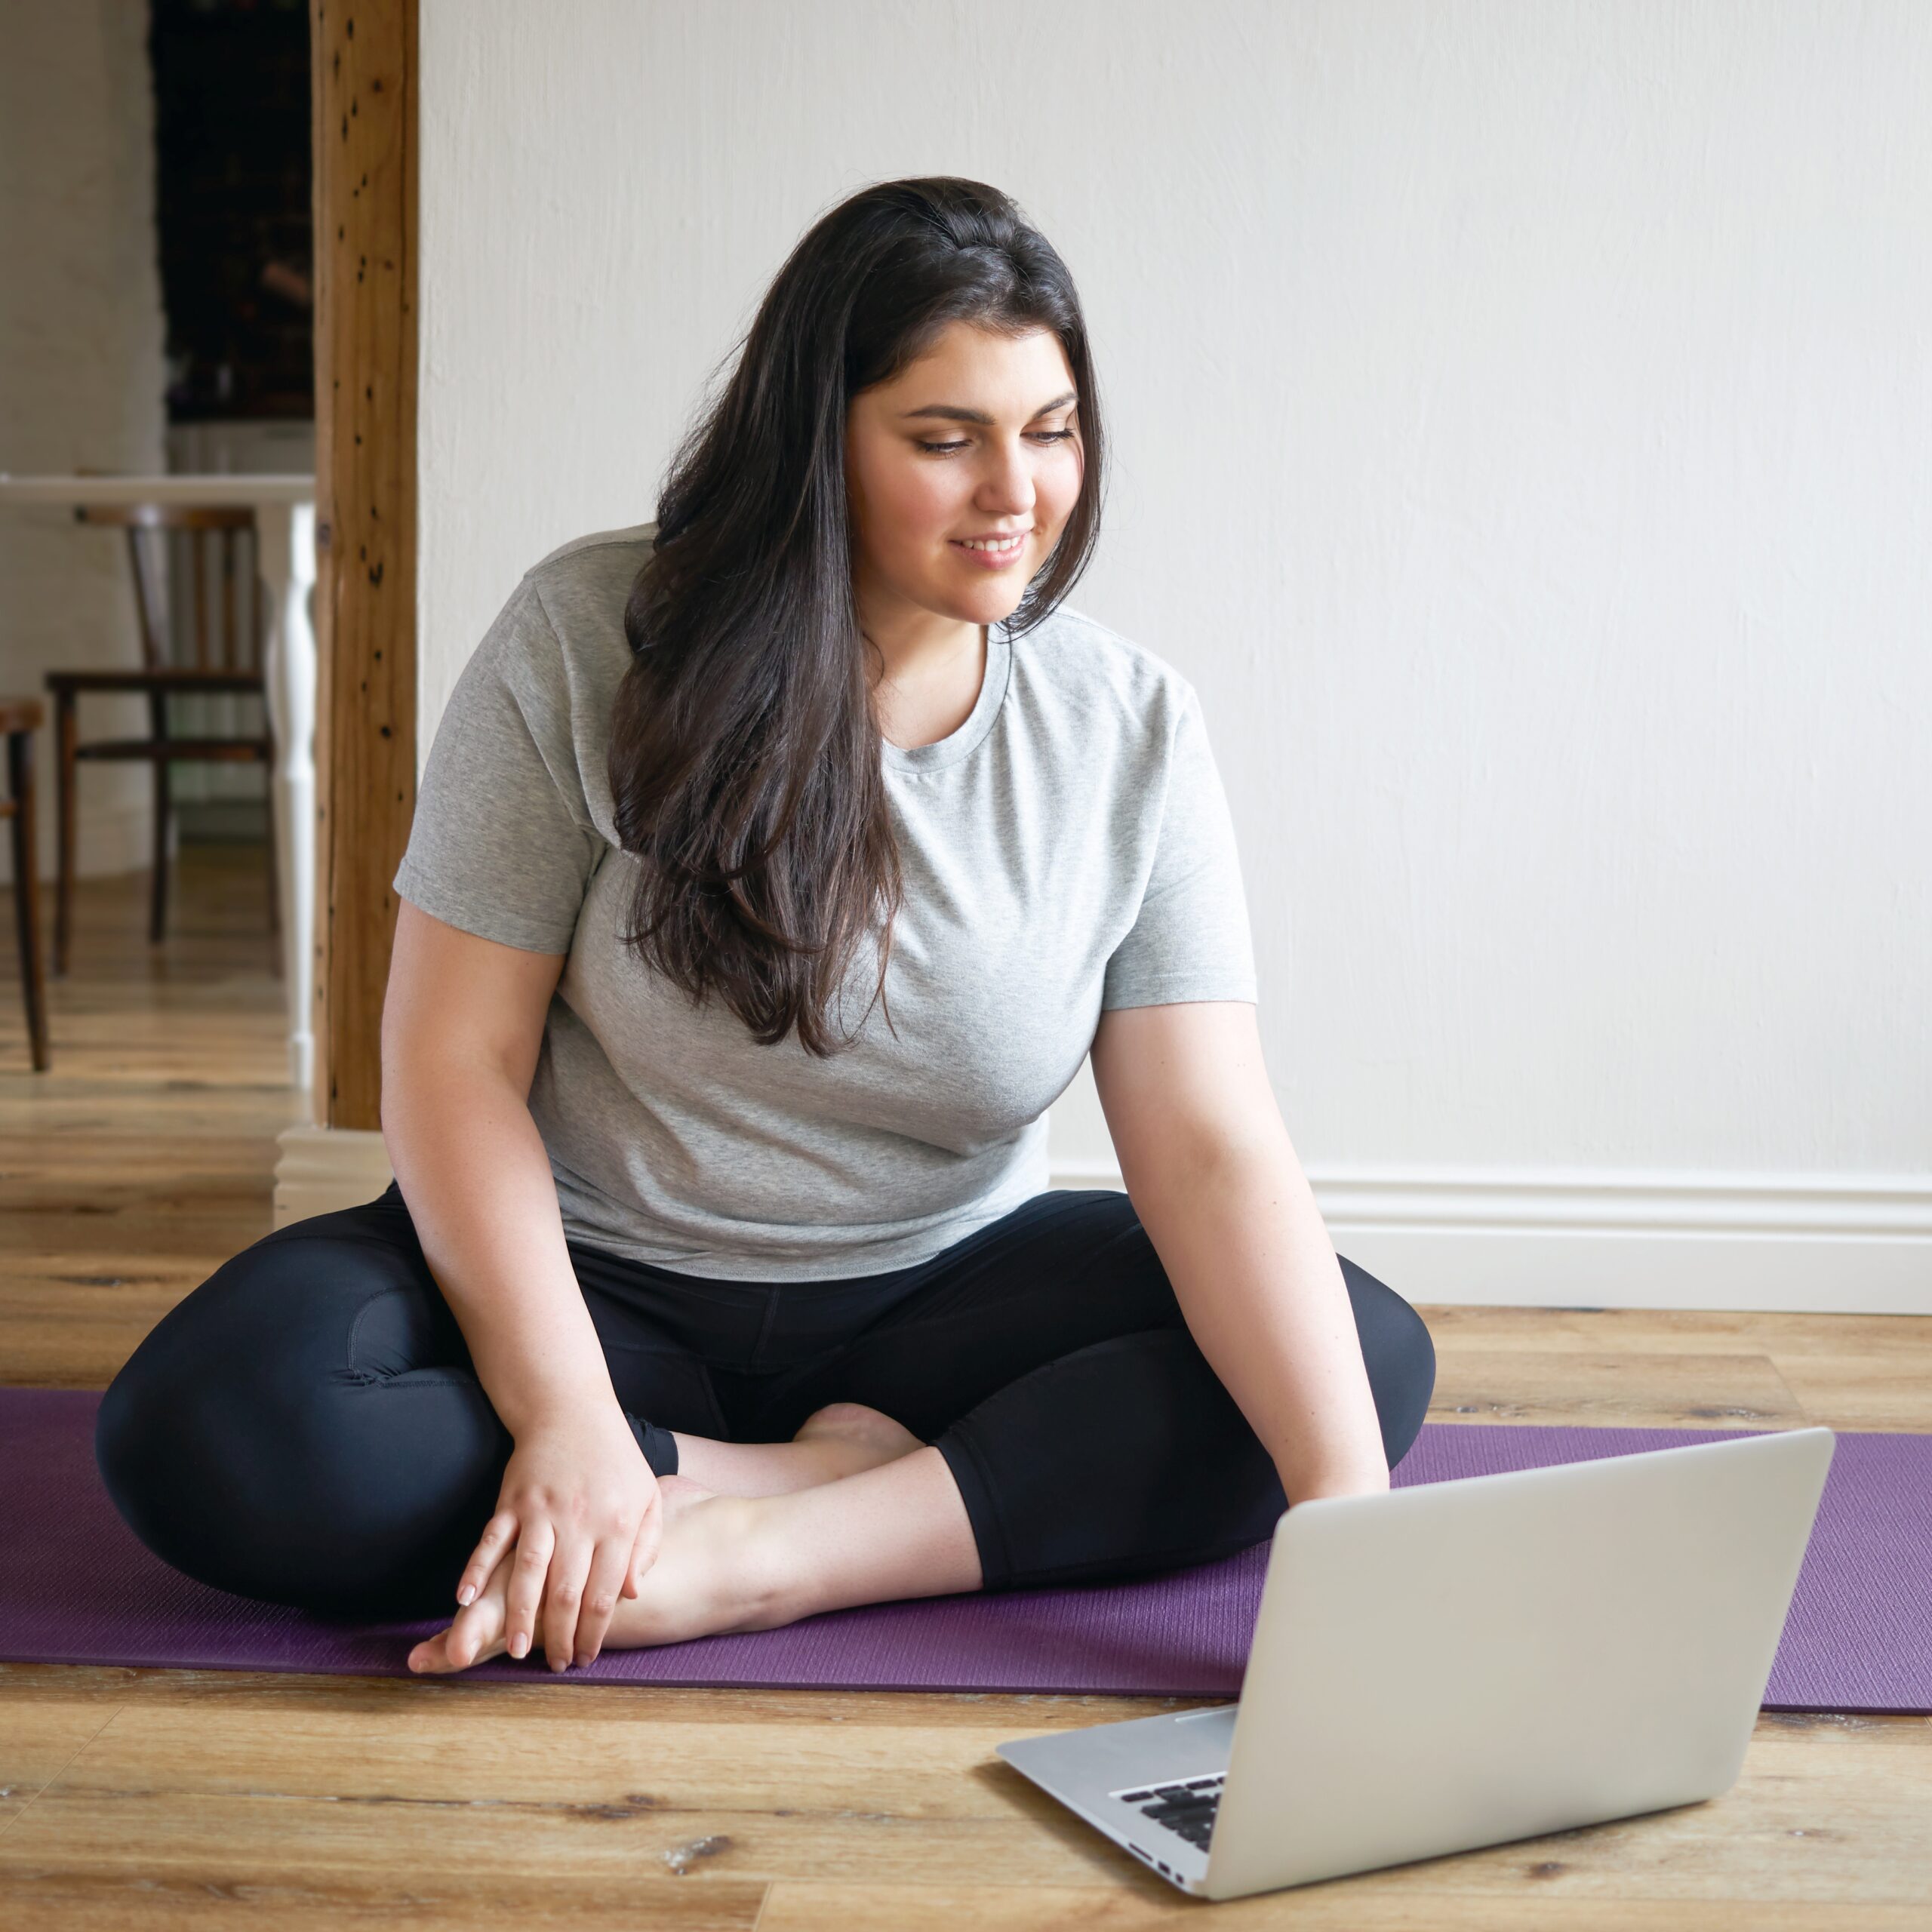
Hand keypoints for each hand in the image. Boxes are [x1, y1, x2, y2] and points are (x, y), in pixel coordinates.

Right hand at [455, 1402, 663, 1669]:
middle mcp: (578, 1520)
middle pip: (566, 1592)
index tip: (586, 1658)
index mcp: (616, 1524)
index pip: (604, 1593)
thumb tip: (631, 1594)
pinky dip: (476, 1569)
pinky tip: (466, 1599)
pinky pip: (491, 1540)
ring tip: (516, 1651)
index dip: (594, 1632)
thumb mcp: (646, 1497)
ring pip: (527, 1573)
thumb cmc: (614, 1459)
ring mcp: (541, 1509)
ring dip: (519, 1616)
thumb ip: (646, 1545)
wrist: (572, 1409)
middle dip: (560, 1636)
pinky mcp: (511, 1500)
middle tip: (556, 1666)